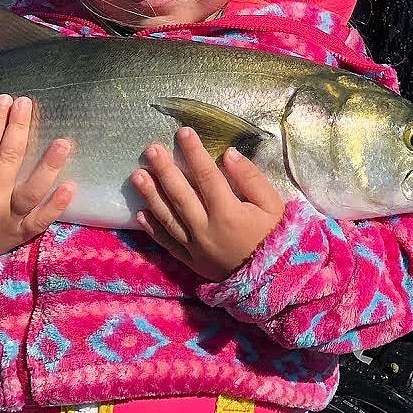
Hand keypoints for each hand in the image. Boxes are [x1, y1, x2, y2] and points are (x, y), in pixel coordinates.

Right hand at [0, 95, 74, 267]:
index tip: (6, 100)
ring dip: (48, 166)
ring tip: (63, 142)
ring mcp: (7, 218)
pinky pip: (40, 221)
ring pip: (31, 190)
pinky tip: (70, 186)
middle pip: (8, 159)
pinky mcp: (20, 234)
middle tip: (27, 104)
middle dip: (18, 129)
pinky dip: (55, 207)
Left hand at [132, 127, 285, 280]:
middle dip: (164, 170)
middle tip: (150, 150)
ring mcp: (195, 246)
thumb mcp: (273, 205)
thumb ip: (251, 178)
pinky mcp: (191, 261)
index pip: (206, 175)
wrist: (274, 280)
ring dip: (151, 195)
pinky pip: (168, 242)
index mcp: (228, 212)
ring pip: (168, 217)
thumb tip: (229, 154)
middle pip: (181, 194)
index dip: (194, 152)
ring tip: (137, 175)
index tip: (183, 133)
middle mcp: (206, 228)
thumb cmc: (275, 236)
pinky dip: (153, 228)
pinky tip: (140, 213)